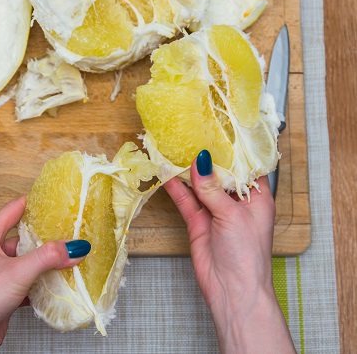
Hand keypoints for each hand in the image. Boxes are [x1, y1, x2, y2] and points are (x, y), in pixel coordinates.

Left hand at [0, 196, 89, 353]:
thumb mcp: (17, 272)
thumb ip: (47, 257)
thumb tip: (73, 247)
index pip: (11, 211)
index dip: (32, 204)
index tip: (52, 201)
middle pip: (21, 238)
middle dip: (43, 238)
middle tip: (66, 234)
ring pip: (24, 261)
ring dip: (42, 263)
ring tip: (65, 259)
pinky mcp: (0, 292)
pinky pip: (24, 281)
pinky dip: (38, 282)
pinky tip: (53, 284)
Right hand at [164, 150, 294, 353]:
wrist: (233, 292)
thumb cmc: (247, 255)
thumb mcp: (232, 215)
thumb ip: (212, 188)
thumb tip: (201, 160)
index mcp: (257, 198)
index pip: (247, 168)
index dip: (235, 151)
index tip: (219, 131)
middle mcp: (237, 203)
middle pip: (220, 174)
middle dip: (207, 158)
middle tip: (191, 135)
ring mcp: (216, 212)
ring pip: (200, 186)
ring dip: (188, 172)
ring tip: (174, 150)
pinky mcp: (198, 223)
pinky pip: (186, 201)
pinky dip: (176, 189)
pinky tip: (165, 174)